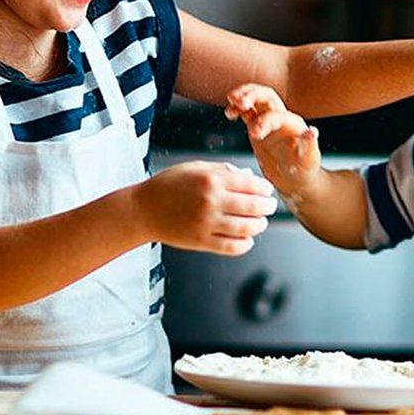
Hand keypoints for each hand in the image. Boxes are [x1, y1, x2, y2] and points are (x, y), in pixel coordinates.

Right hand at [133, 161, 276, 255]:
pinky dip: (245, 244)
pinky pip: (231, 246)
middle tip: (270, 207)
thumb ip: (222, 171)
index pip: (250, 185)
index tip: (267, 190)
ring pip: (246, 228)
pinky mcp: (201, 241)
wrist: (143, 209)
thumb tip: (248, 177)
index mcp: (211, 180)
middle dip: (267, 207)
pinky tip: (247, 239)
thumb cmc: (169, 185)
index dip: (264, 189)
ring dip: (259, 225)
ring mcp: (206, 223)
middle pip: (253, 207)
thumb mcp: (194, 168)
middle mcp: (211, 201)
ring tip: (261, 223)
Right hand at [225, 83, 322, 198]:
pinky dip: (237, 108)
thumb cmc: (305, 170)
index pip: (277, 115)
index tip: (254, 134)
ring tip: (231, 100)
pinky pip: (246, 111)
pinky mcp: (258, 126)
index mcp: (293, 124)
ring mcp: (268, 121)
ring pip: (255, 99)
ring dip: (243, 96)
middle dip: (252, 95)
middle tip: (239, 102)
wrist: (297, 179)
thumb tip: (312, 132)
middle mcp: (281, 118)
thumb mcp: (308, 160)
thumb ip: (309, 145)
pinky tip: (229, 112)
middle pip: (266, 96)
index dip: (265, 121)